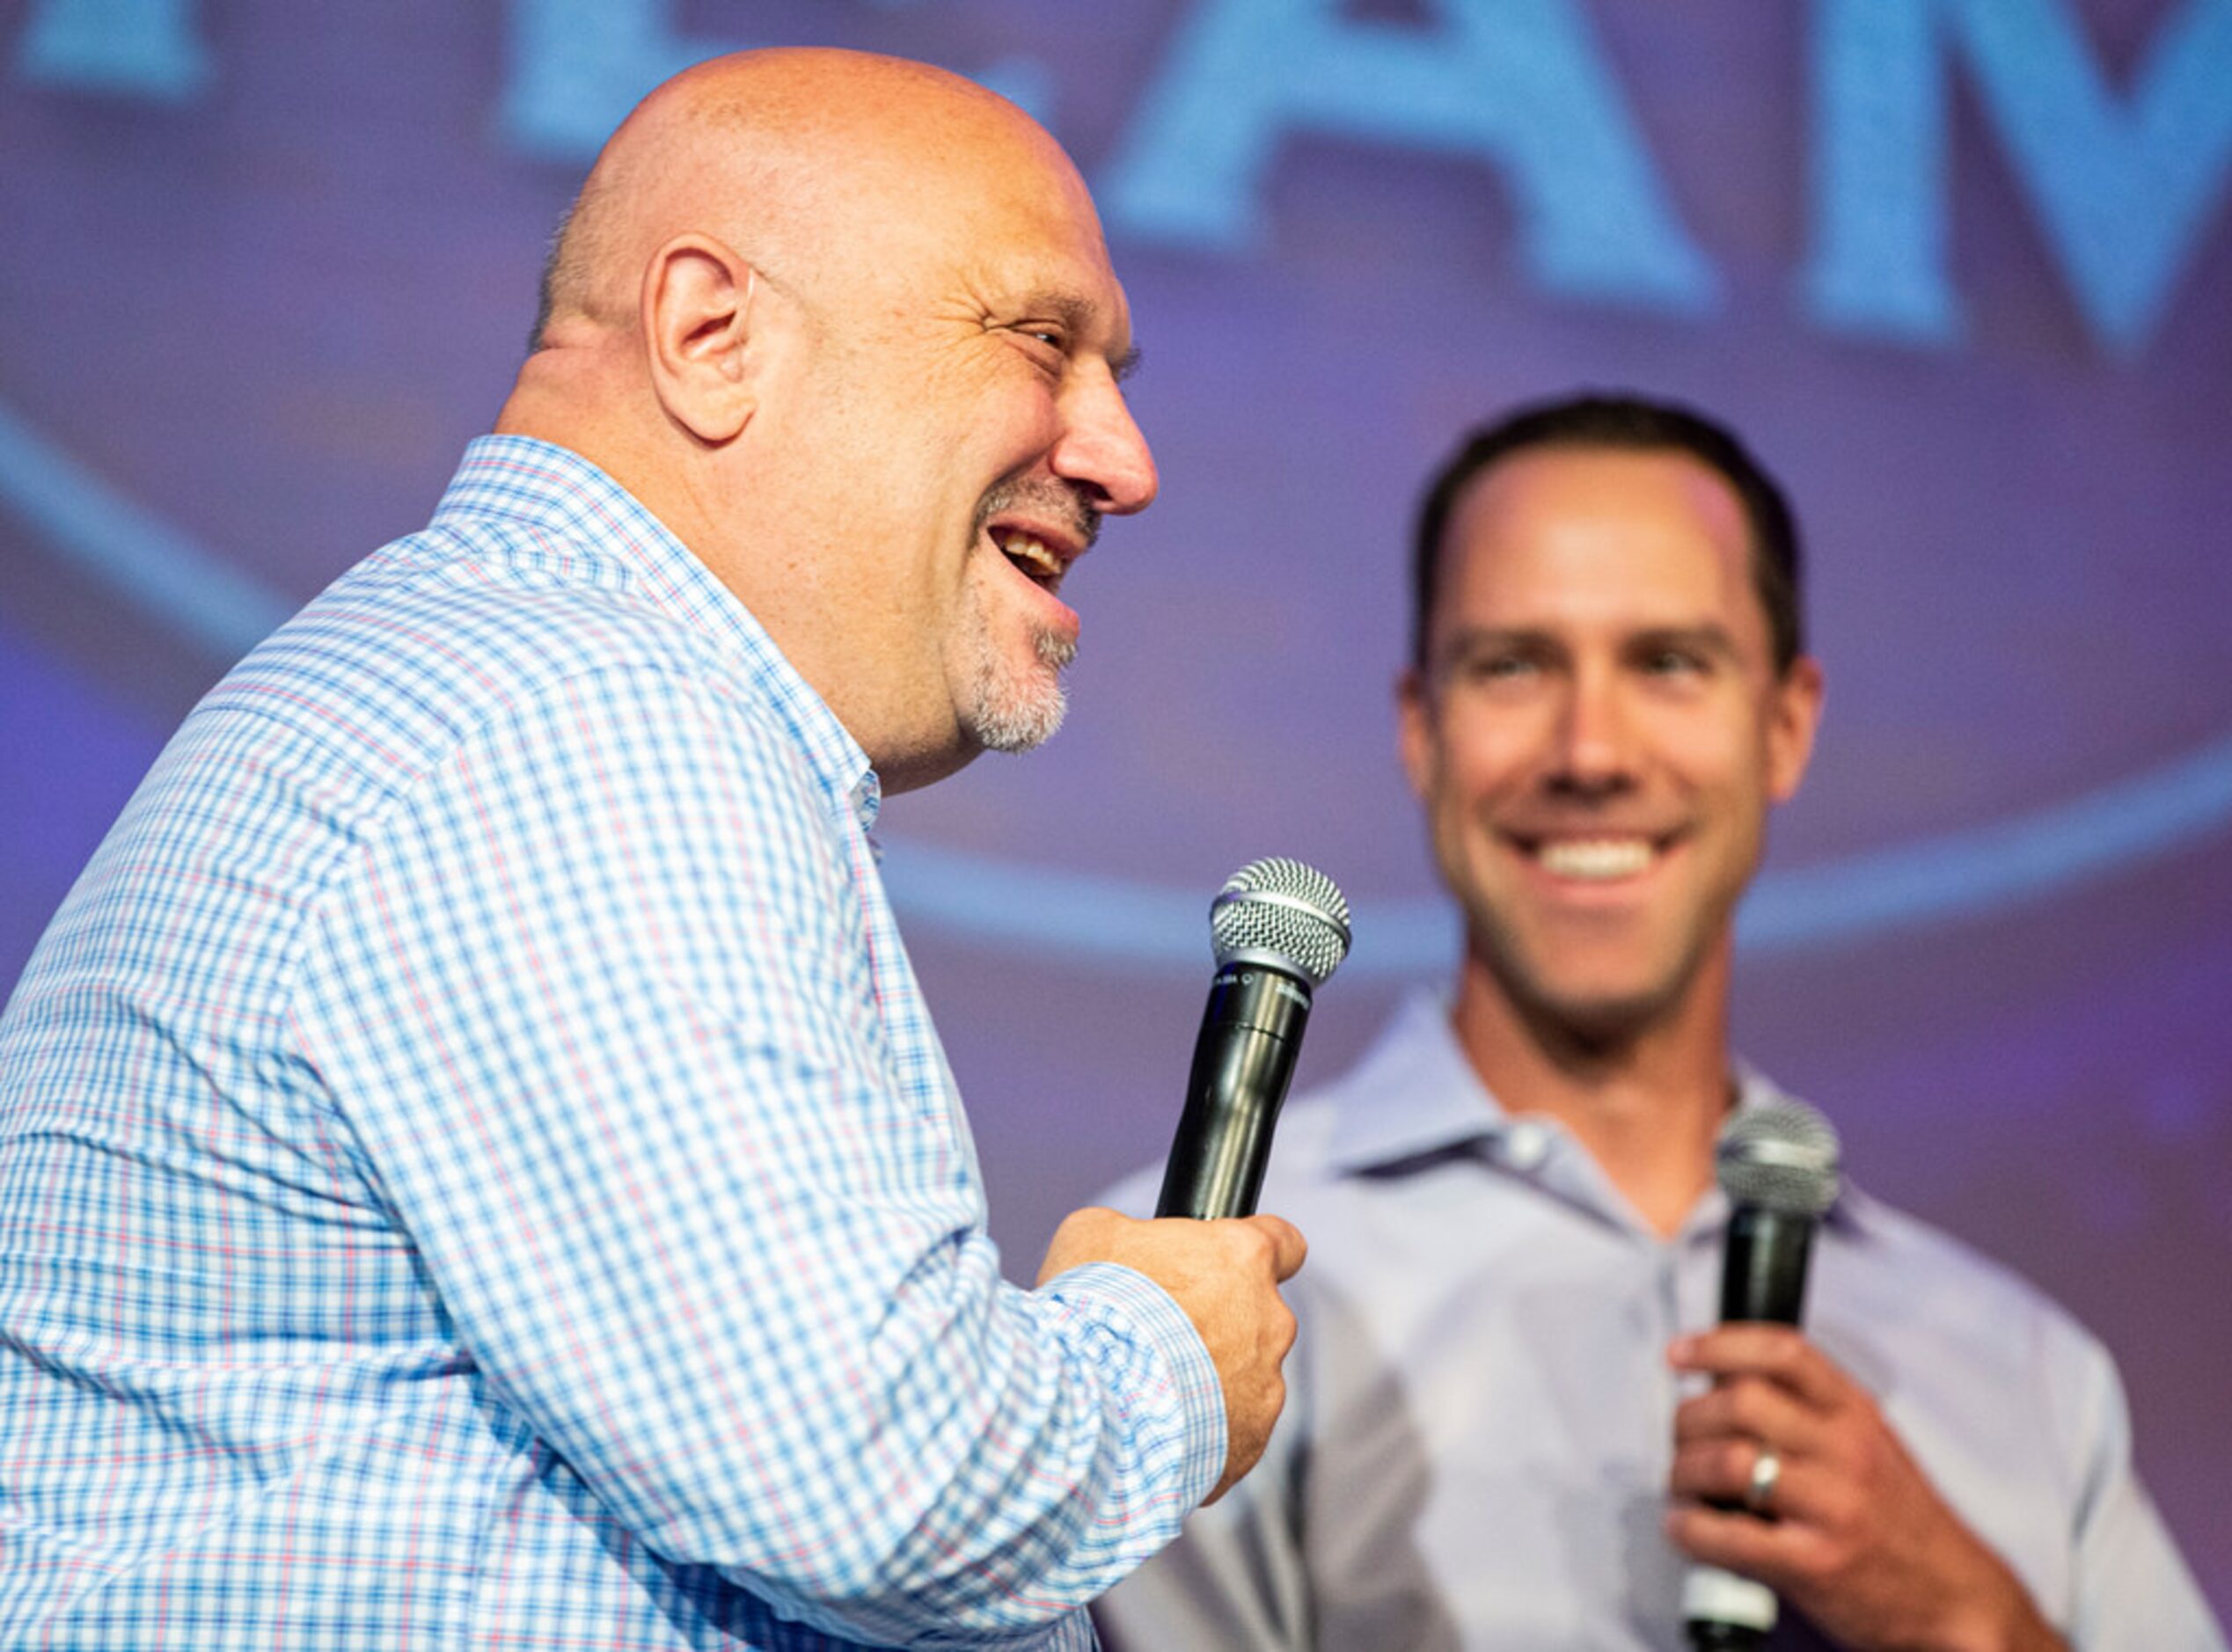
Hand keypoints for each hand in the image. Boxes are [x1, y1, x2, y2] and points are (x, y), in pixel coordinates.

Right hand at [1038, 1206, 1305, 1502]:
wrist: (1091, 1401)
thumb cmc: (1094, 1309)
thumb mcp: (1094, 1235)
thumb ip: (1133, 1234)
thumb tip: (1129, 1247)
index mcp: (1243, 1258)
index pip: (1284, 1242)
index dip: (1254, 1251)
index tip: (1229, 1263)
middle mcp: (1270, 1320)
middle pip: (1257, 1315)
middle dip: (1216, 1323)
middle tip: (1159, 1334)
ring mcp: (1266, 1386)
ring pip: (1246, 1376)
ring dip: (1208, 1379)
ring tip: (1148, 1389)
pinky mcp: (1251, 1441)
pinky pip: (1231, 1430)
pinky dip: (1200, 1430)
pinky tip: (1154, 1427)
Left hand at [1666, 1326, 2064, 1651]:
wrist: (1956, 1598)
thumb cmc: (1899, 1520)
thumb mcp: (1869, 1443)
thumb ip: (1809, 1411)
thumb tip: (1721, 1384)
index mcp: (1856, 1413)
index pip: (1783, 1351)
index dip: (1719, 1343)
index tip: (1679, 1354)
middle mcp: (1846, 1452)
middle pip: (1739, 1402)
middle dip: (1688, 1418)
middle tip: (1681, 1440)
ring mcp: (1832, 1508)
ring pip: (1726, 1460)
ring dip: (1682, 1471)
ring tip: (1682, 1485)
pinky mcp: (1815, 1565)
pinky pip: (1727, 1535)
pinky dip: (1688, 1528)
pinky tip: (1686, 1527)